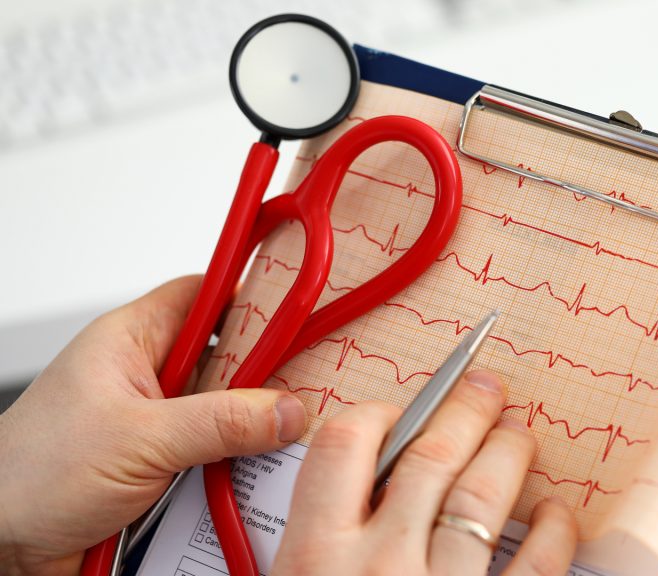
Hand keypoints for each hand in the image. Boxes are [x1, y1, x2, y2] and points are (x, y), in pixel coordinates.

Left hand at [0, 277, 307, 574]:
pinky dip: (241, 466)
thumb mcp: (139, 440)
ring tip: (292, 433)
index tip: (300, 306)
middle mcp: (147, 378)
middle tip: (311, 379)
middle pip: (226, 357)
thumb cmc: (29, 478)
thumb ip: (221, 422)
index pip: (203, 296)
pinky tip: (262, 475)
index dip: (251, 295)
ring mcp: (157, 424)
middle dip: (267, 371)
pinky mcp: (164, 467)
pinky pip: (219, 455)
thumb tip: (287, 410)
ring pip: (227, 411)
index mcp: (130, 342)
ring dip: (255, 427)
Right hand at [273, 370, 578, 574]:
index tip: (398, 412)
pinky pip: (535, 566)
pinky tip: (555, 514)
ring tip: (518, 432)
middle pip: (431, 455)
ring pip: (483, 494)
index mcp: (316, 556)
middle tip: (487, 388)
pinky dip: (553, 533)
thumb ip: (310, 543)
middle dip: (464, 410)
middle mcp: (380, 565)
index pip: (346, 444)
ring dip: (507, 452)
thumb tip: (340, 490)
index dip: (378, 414)